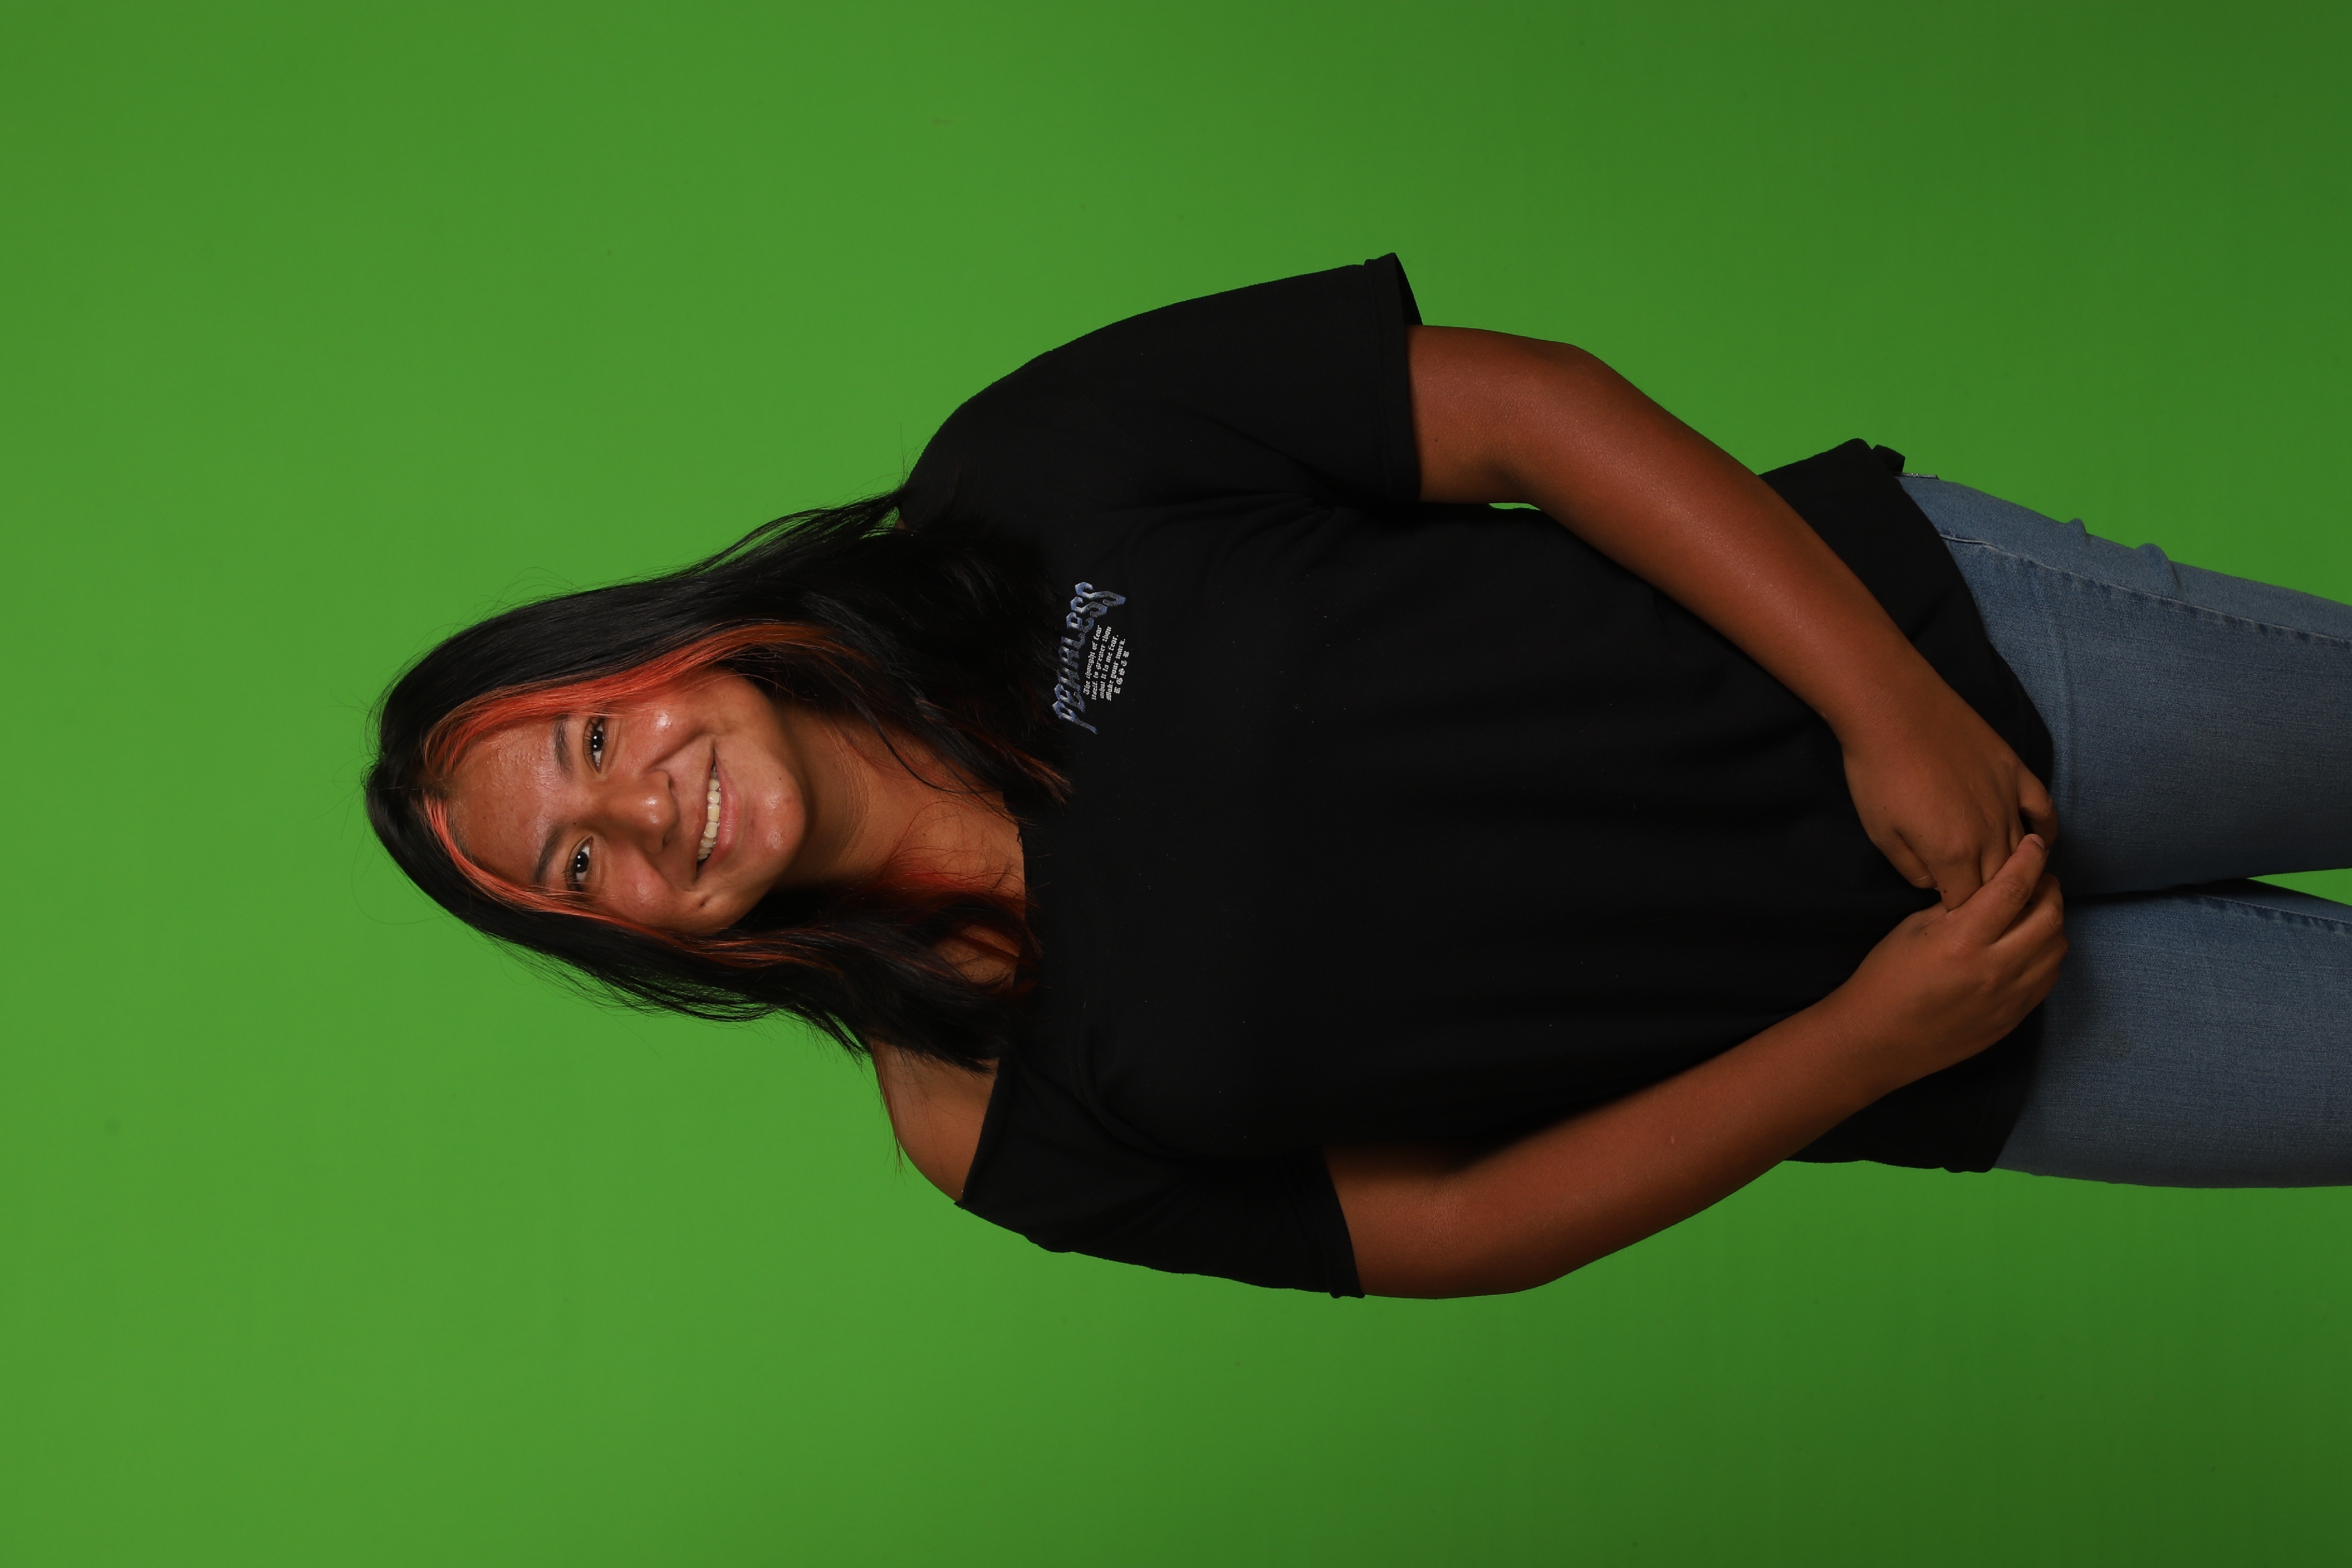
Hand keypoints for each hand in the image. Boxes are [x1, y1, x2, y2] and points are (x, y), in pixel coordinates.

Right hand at [1828, 834, 2067, 1085]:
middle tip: (2037, 878)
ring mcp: (2009, 997)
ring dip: (2052, 922)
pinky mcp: (2014, 1017)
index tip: (2035, 844)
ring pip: (2057, 948)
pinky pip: (2048, 978)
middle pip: (2049, 917)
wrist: (1877, 1040)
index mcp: (1962, 940)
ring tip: (2033, 912)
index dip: (2031, 859)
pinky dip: (2047, 954)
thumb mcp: (1912, 930)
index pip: (2013, 888)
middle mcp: (1994, 968)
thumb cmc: (1885, 978)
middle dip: (2049, 889)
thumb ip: (1955, 909)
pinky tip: (2028, 946)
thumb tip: (1988, 889)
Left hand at [1839, 676, 2057, 909]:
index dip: (1961, 912)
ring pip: (2024, 852)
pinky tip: (2041, 843)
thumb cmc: (1878, 773)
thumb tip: (1936, 885)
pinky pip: (2044, 811)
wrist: (1893, 709)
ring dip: (2017, 870)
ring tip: (2012, 884)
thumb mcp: (1881, 833)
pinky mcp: (2016, 773)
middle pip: (2001, 883)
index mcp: (1953, 854)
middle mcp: (1989, 833)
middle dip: (1991, 898)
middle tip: (1983, 904)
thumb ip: (1913, 869)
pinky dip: (2045, 831)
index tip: (1952, 914)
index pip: (1970, 904)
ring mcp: (2008, 802)